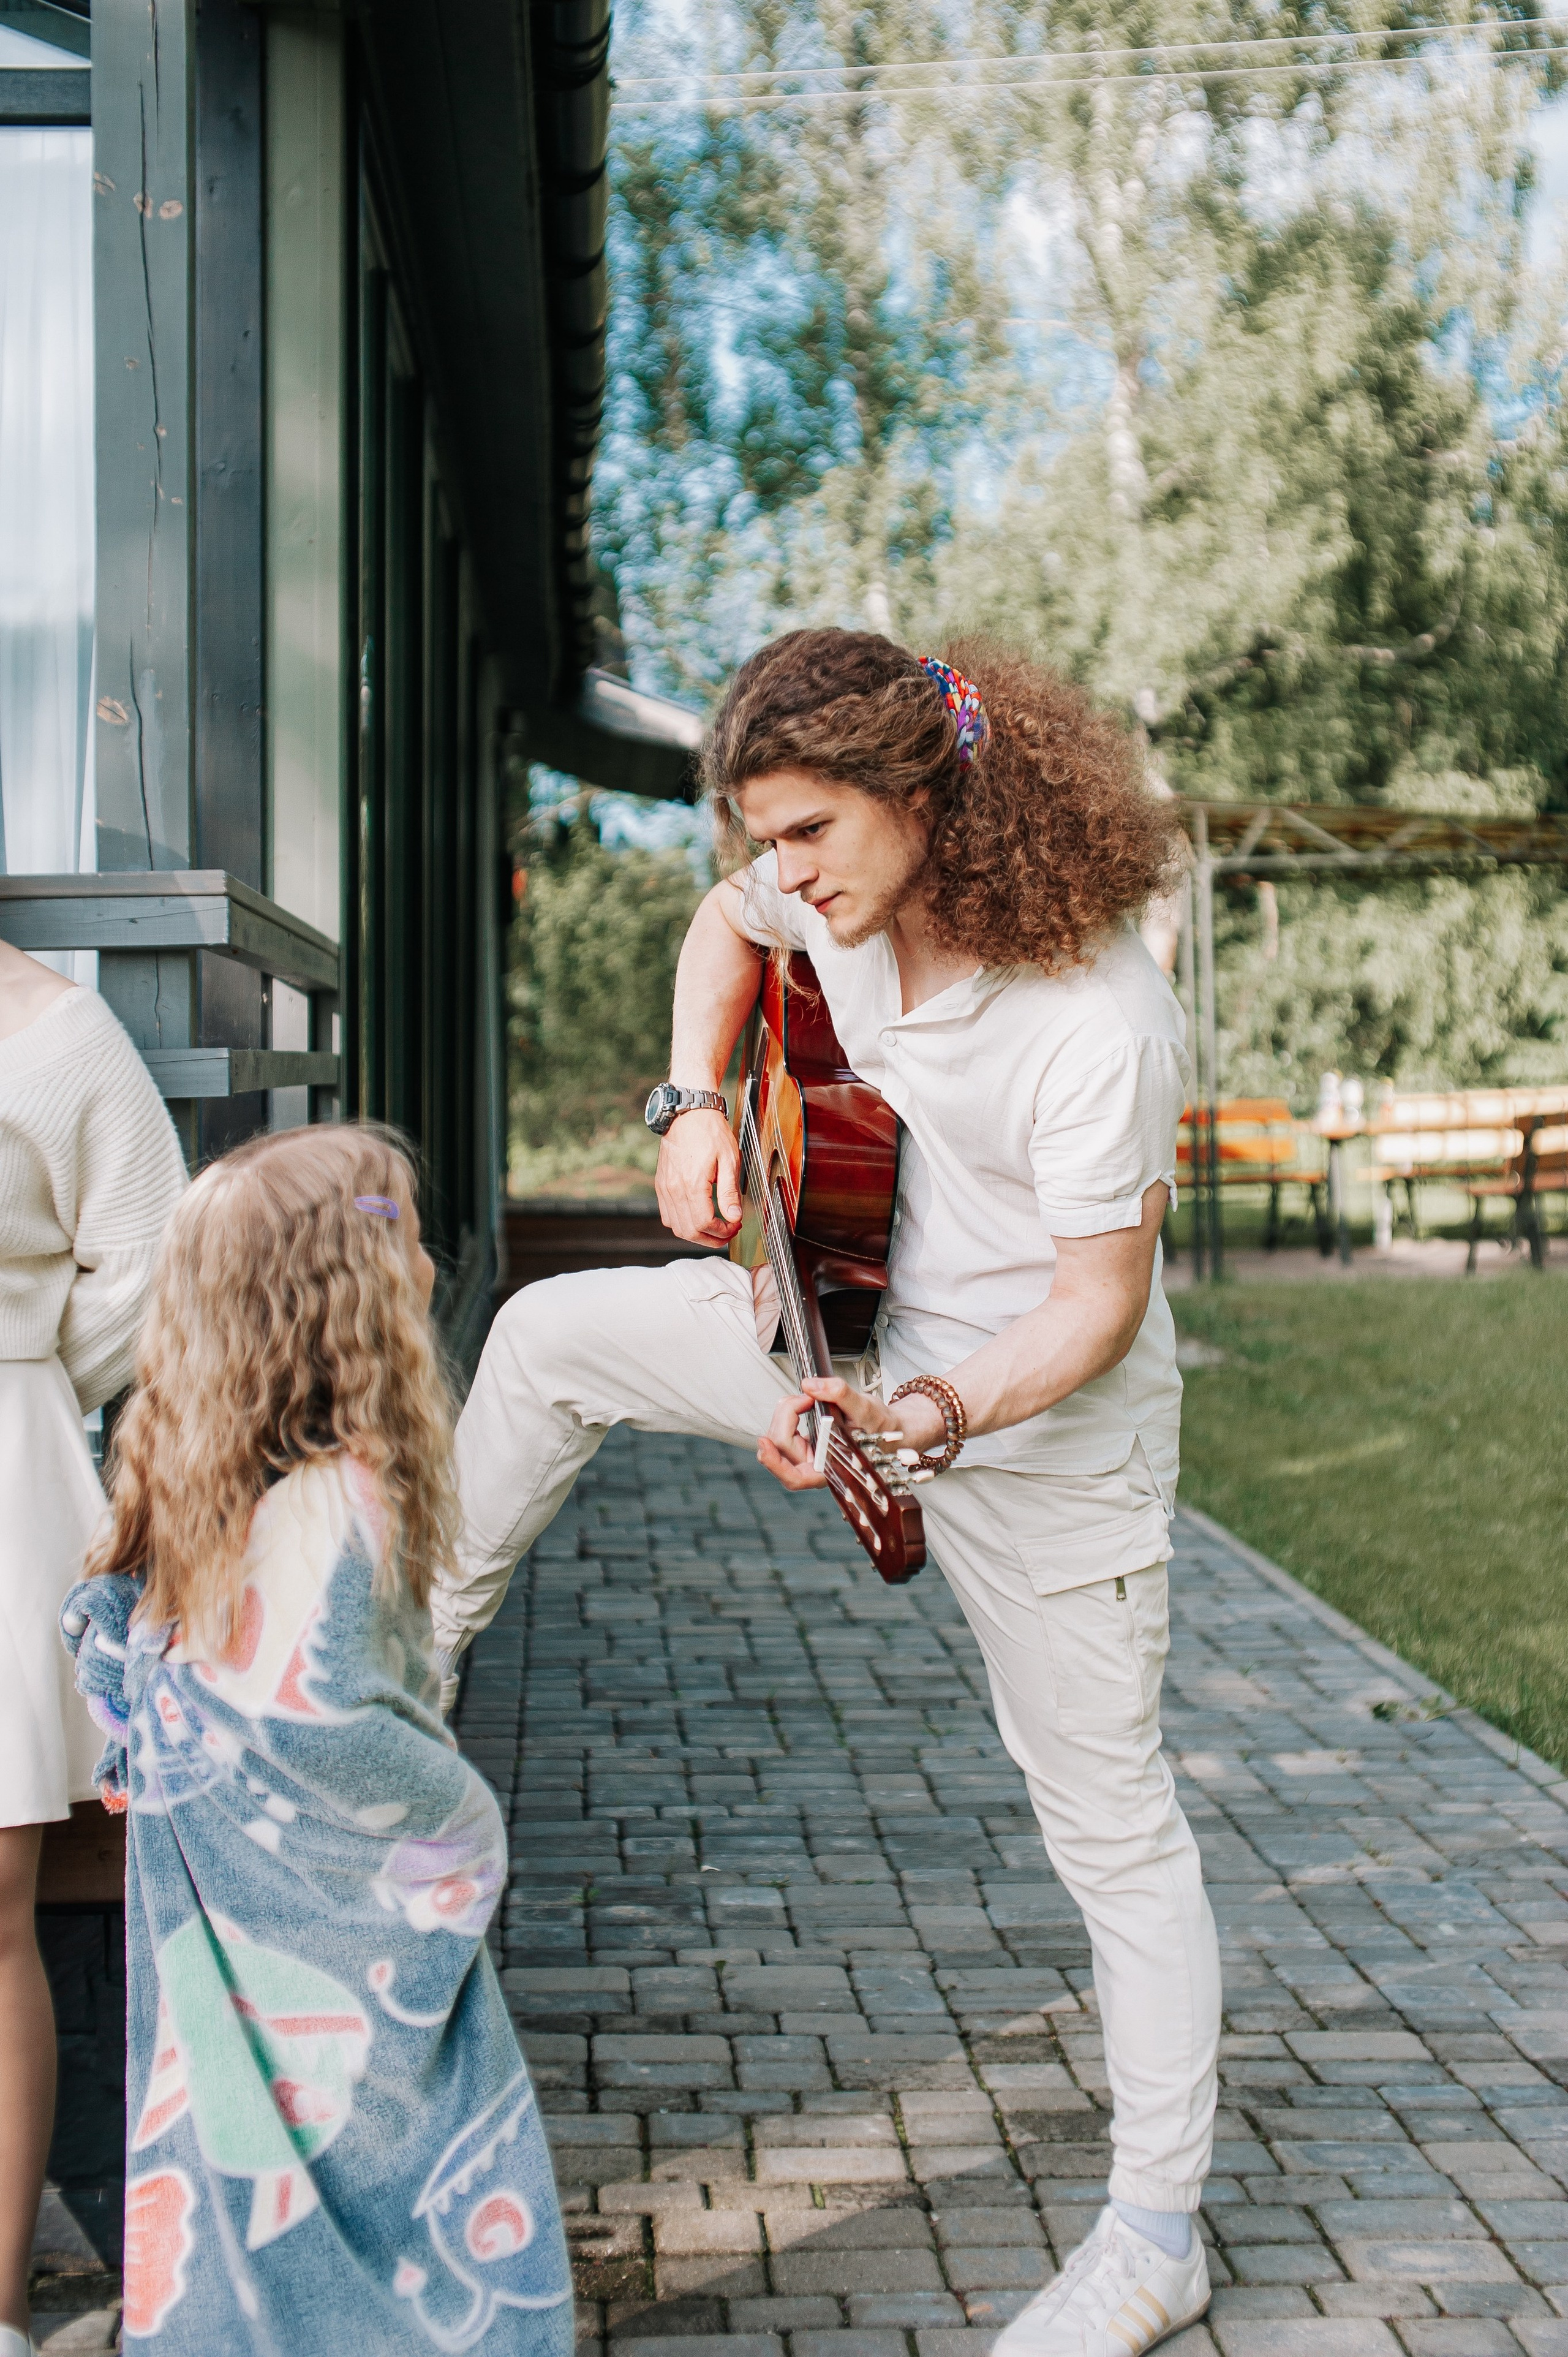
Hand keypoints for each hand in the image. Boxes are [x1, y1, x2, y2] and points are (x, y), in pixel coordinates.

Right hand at [656, 1108, 742, 1244]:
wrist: (688, 1113)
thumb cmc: (710, 1132)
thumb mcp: (729, 1159)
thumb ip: (730, 1192)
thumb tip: (734, 1217)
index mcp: (692, 1184)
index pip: (705, 1223)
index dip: (722, 1231)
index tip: (736, 1225)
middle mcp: (674, 1189)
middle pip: (689, 1231)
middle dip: (712, 1239)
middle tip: (729, 1231)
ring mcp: (665, 1188)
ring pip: (677, 1228)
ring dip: (697, 1234)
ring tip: (716, 1227)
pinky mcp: (661, 1185)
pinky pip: (668, 1216)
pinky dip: (683, 1224)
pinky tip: (699, 1216)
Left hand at [755, 1374, 945, 1490]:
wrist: (891, 1428)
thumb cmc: (881, 1427)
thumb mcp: (866, 1408)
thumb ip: (840, 1394)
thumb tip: (810, 1385)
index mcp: (830, 1470)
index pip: (794, 1478)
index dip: (775, 1464)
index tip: (763, 1442)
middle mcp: (816, 1466)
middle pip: (782, 1448)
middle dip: (785, 1417)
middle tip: (806, 1397)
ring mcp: (809, 1454)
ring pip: (780, 1437)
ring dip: (786, 1413)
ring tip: (807, 1398)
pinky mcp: (806, 1442)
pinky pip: (786, 1429)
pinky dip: (790, 1412)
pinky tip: (802, 1403)